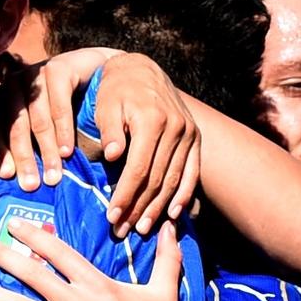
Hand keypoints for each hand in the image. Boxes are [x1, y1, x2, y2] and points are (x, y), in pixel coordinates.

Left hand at [1, 49, 201, 236]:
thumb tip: (114, 157)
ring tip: (144, 229)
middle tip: (123, 231)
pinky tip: (174, 214)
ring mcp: (189, 134)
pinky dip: (184, 195)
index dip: (125, 196)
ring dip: (160, 208)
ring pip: (175, 180)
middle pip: (158, 179)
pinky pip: (193, 173)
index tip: (112, 217)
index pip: (139, 169)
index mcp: (152, 120)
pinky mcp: (195, 138)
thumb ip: (109, 130)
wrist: (141, 69)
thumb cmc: (116, 89)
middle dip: (139, 208)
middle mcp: (176, 128)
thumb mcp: (105, 105)